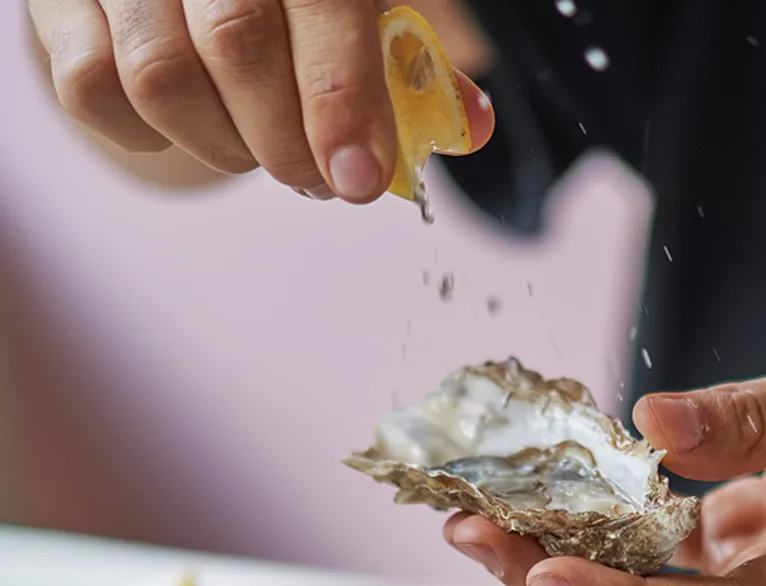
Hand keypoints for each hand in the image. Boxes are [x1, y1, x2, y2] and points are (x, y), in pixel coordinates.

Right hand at [27, 0, 493, 200]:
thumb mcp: (356, 11)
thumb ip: (410, 68)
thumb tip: (469, 126)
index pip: (322, 4)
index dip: (342, 99)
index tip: (359, 179)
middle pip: (237, 44)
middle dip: (287, 141)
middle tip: (316, 180)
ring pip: (159, 76)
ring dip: (221, 145)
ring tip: (255, 152)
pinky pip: (89, 88)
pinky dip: (144, 136)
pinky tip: (183, 128)